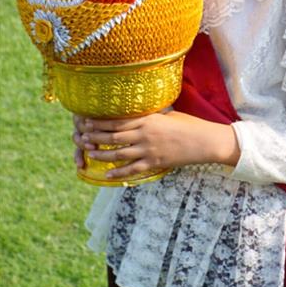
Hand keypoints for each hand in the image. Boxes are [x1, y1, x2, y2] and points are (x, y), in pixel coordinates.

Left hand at [73, 111, 239, 180]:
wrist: (203, 141)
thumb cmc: (187, 125)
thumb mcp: (167, 115)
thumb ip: (150, 116)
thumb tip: (137, 112)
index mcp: (147, 119)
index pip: (118, 120)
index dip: (100, 122)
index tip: (87, 121)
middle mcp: (145, 134)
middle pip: (114, 136)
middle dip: (95, 137)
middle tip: (82, 137)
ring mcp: (149, 149)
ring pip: (119, 153)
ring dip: (102, 154)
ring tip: (89, 153)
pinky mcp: (154, 163)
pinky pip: (132, 169)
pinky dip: (119, 172)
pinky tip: (107, 174)